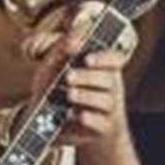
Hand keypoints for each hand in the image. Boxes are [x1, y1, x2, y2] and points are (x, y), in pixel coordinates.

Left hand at [29, 29, 129, 145]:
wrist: (49, 128)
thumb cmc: (56, 93)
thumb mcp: (54, 68)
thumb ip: (62, 49)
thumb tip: (72, 35)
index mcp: (102, 70)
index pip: (116, 59)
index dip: (104, 58)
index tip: (87, 59)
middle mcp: (109, 88)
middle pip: (109, 79)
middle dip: (88, 77)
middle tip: (68, 77)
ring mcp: (107, 110)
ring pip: (106, 101)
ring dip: (86, 96)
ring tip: (69, 94)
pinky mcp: (101, 129)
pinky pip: (100, 123)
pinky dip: (88, 118)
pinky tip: (75, 115)